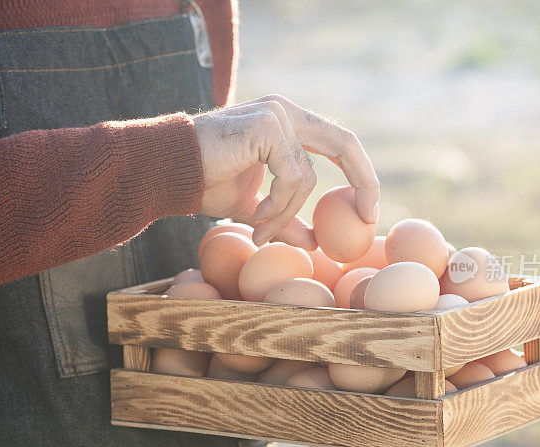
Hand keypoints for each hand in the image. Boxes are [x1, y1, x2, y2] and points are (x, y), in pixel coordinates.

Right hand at [194, 95, 379, 248]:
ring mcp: (276, 114)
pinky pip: (291, 179)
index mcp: (287, 122)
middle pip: (344, 143)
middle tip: (371, 219)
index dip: (360, 176)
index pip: (338, 143)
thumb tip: (314, 243)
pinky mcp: (267, 126)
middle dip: (365, 182)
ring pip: (306, 179)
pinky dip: (276, 206)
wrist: (168, 172)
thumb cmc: (205, 182)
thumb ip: (286, 218)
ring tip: (260, 230)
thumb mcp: (256, 207)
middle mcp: (285, 111)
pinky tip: (254, 214)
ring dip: (286, 215)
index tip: (369, 213)